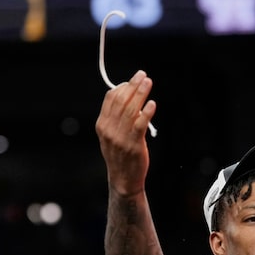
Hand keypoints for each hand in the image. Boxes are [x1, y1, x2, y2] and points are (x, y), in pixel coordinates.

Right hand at [95, 70, 156, 195]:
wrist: (123, 180)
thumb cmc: (120, 155)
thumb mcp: (111, 135)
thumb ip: (116, 118)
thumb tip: (128, 97)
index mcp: (102, 125)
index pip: (110, 99)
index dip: (122, 86)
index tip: (133, 79)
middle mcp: (109, 130)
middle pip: (121, 101)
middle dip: (132, 85)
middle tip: (142, 75)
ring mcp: (120, 138)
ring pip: (131, 110)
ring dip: (140, 94)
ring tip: (148, 83)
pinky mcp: (133, 145)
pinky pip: (139, 125)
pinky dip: (146, 113)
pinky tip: (152, 104)